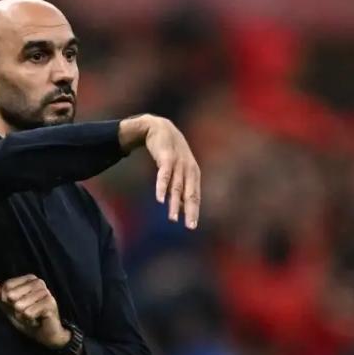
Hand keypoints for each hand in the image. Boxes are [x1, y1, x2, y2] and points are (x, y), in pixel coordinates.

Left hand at [0, 274, 70, 348]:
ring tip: (32, 316)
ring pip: (20, 305)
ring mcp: (46, 291)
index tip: (16, 306)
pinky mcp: (50, 303)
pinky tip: (37, 319)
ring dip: (22, 316)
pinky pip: (28, 313)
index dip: (6, 300)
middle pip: (12, 295)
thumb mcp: (10, 308)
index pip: (7, 286)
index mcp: (29, 279)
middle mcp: (38, 282)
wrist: (45, 334)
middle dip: (15, 309)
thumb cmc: (28, 318)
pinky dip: (29, 320)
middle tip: (26, 312)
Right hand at [119, 114, 200, 228]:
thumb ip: (180, 186)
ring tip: (172, 218)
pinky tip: (160, 199)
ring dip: (174, 203)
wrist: (159, 127)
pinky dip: (162, 187)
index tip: (191, 226)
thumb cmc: (169, 151)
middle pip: (189, 194)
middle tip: (189, 226)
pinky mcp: (166, 157)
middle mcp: (188, 169)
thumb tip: (182, 207)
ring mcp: (178, 163)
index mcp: (193, 173)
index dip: (193, 211)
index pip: (194, 196)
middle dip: (190, 211)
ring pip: (176, 187)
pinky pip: (164, 175)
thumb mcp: (178, 168)